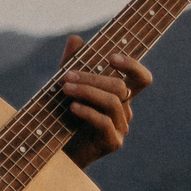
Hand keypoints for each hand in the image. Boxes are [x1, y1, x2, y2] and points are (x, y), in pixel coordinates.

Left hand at [59, 34, 150, 167]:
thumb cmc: (58, 118)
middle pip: (120, 87)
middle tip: (66, 75)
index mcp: (119, 96)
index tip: (111, 56)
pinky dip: (88, 112)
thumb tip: (75, 38)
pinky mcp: (112, 143)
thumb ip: (71, 65)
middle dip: (93, 78)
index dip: (132, 65)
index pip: (140, 78)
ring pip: (113, 102)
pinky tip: (72, 107)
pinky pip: (105, 122)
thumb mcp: (63, 87)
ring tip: (65, 89)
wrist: (50, 153)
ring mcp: (121, 128)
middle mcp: (125, 110)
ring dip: (88, 92)